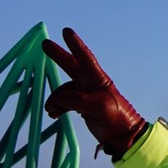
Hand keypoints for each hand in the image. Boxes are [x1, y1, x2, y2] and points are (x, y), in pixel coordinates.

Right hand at [45, 26, 147, 158]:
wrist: (122, 136)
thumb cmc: (116, 118)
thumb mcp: (99, 108)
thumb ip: (77, 100)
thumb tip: (57, 98)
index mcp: (98, 80)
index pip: (86, 58)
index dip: (76, 45)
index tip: (66, 32)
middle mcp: (91, 83)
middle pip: (72, 65)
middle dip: (58, 55)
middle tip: (45, 43)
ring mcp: (86, 93)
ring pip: (64, 89)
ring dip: (55, 98)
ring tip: (50, 110)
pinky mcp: (82, 105)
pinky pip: (65, 102)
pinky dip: (58, 107)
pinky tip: (54, 114)